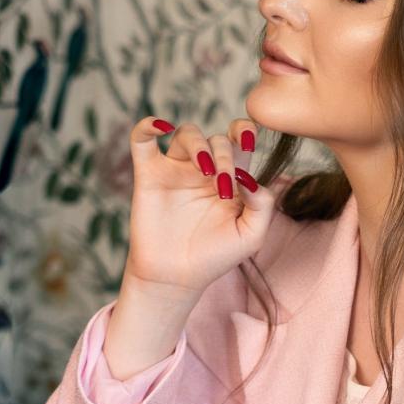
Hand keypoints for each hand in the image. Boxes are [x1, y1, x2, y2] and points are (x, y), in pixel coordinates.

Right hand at [124, 114, 279, 298]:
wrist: (176, 277)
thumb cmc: (215, 256)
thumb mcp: (251, 236)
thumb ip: (263, 205)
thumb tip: (251, 179)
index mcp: (231, 177)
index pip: (241, 140)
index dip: (246, 131)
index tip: (249, 142)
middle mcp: (204, 168)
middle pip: (217, 139)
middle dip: (225, 156)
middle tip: (223, 186)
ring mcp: (176, 169)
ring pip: (187, 133)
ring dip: (199, 144)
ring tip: (205, 171)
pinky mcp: (148, 175)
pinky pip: (141, 140)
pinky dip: (146, 126)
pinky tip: (160, 126)